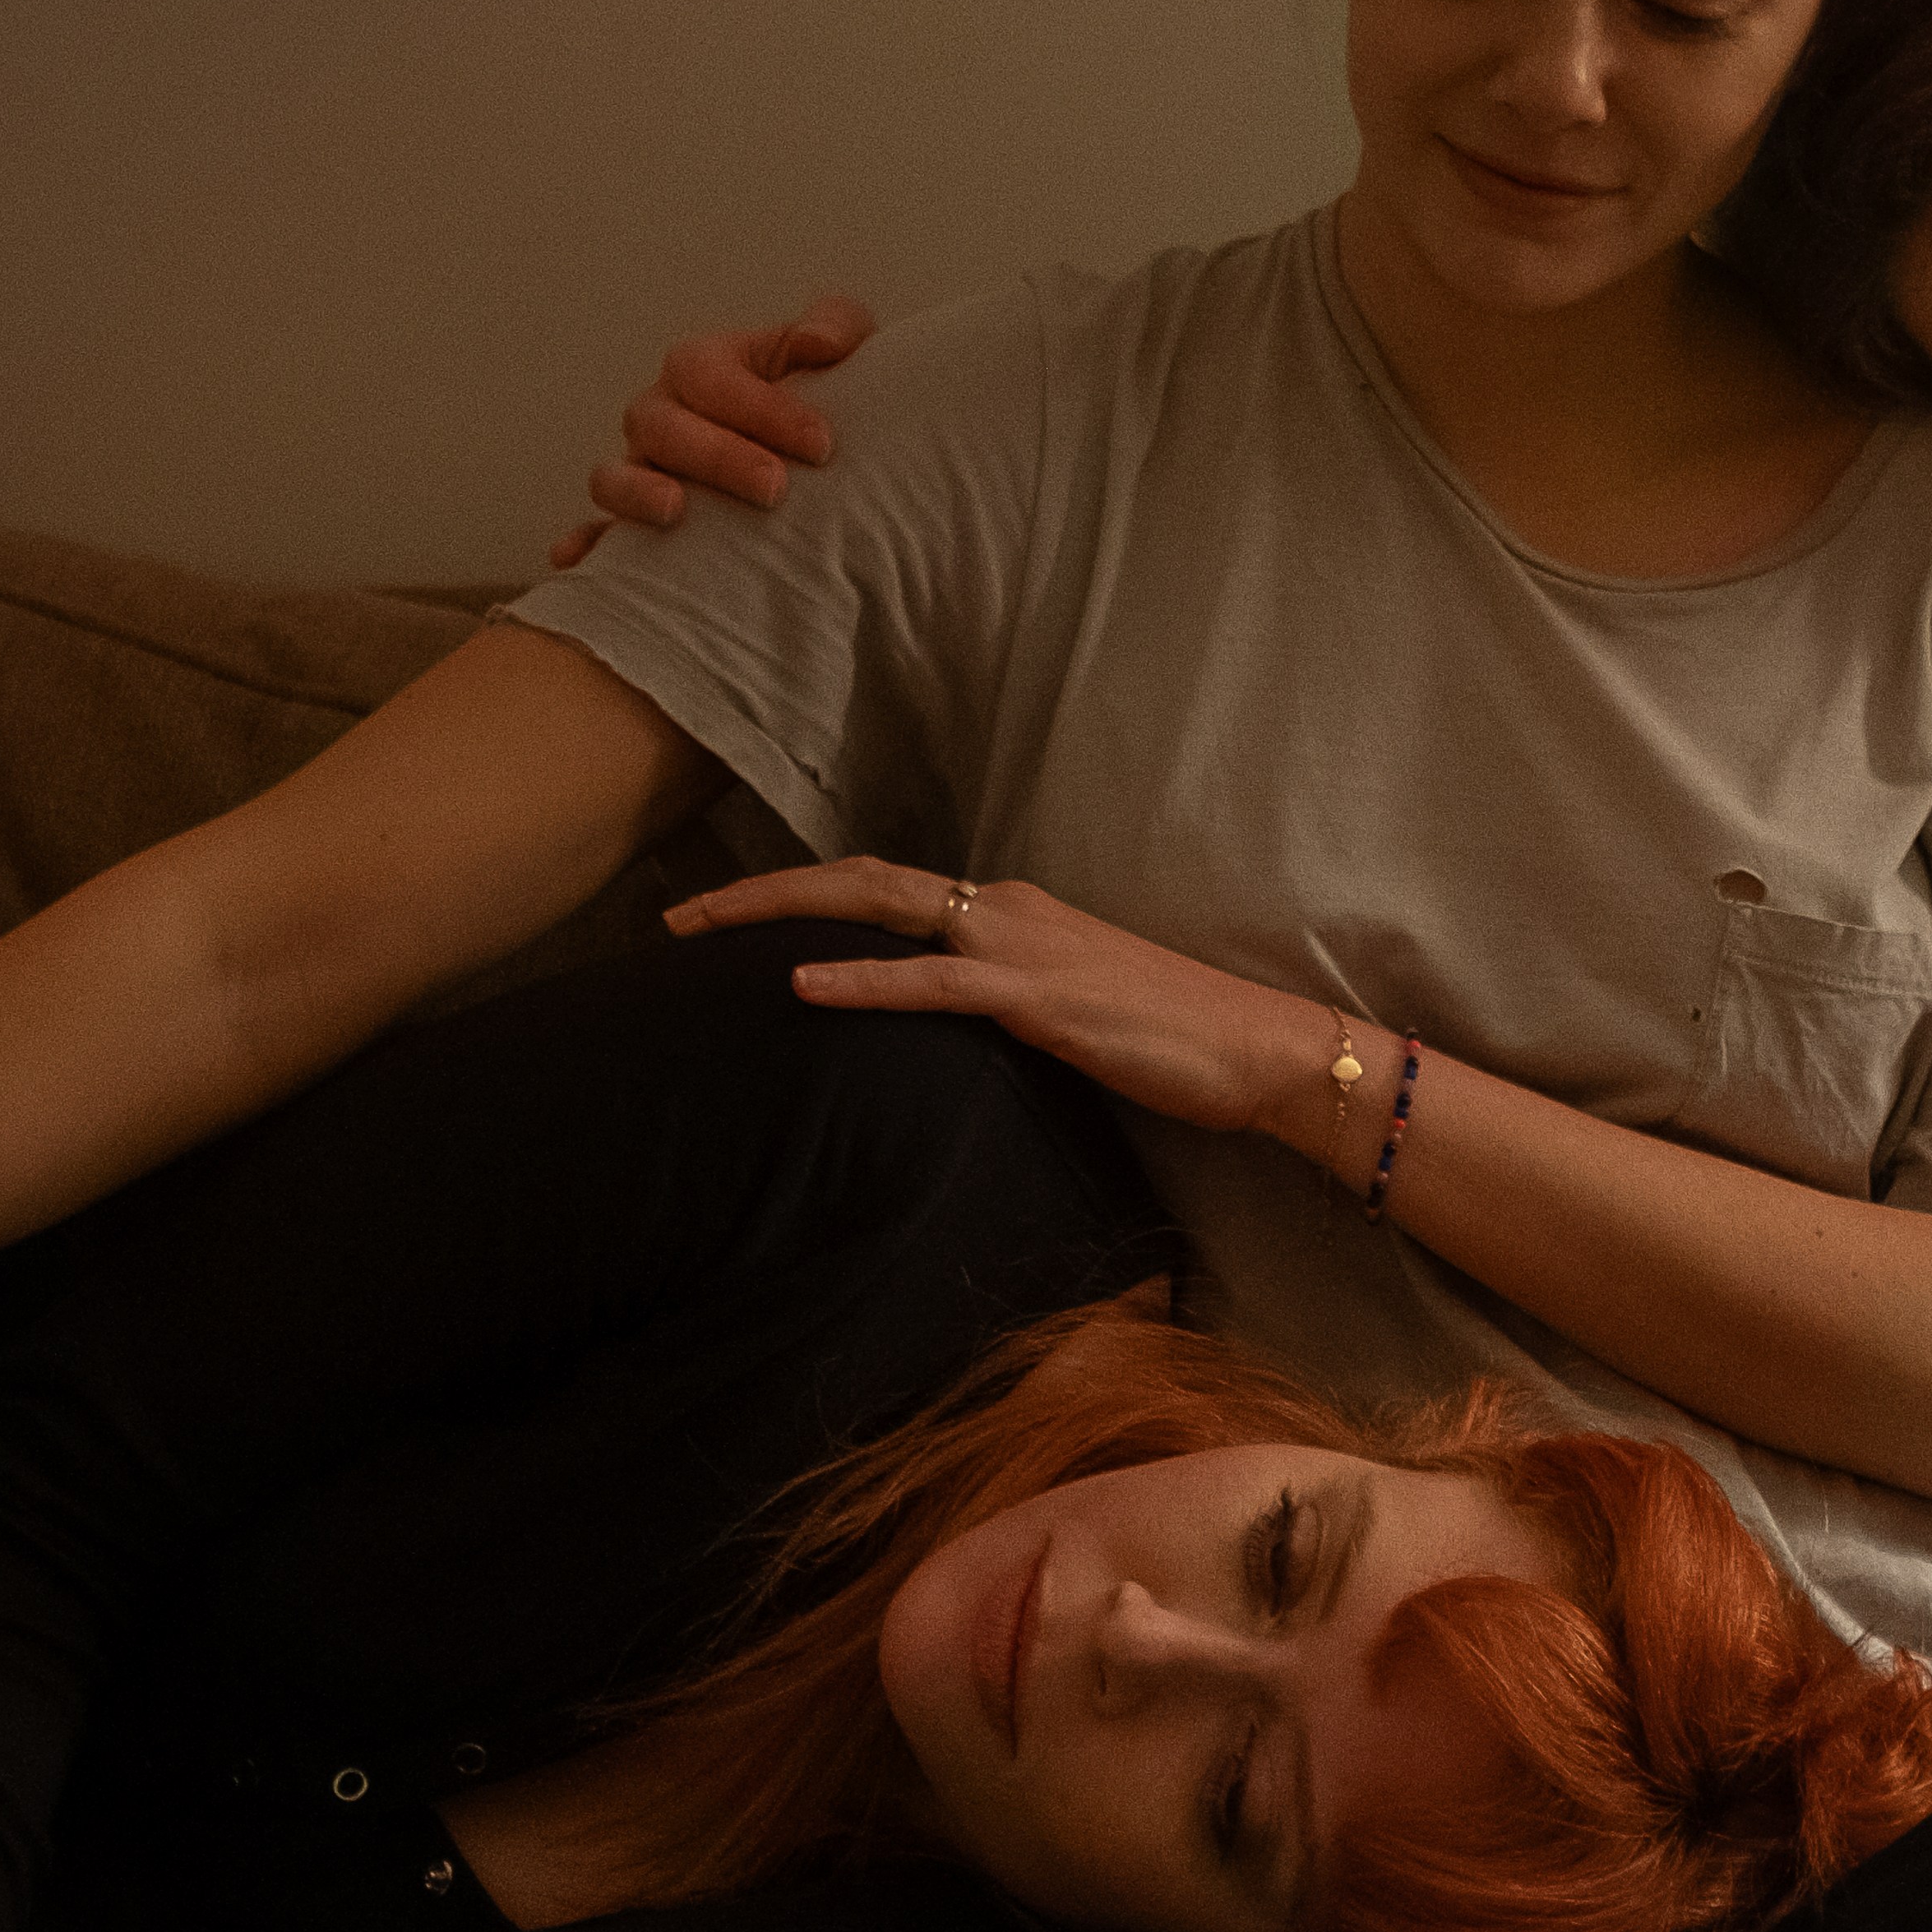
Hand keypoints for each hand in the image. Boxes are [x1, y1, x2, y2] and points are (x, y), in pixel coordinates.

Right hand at [546, 297, 875, 567]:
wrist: (818, 461)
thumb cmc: (827, 398)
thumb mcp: (842, 350)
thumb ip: (837, 325)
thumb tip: (817, 344)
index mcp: (701, 367)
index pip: (710, 376)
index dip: (761, 408)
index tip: (822, 445)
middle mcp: (660, 416)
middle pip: (661, 427)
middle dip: (717, 457)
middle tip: (776, 488)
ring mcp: (639, 471)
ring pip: (612, 476)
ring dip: (637, 492)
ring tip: (677, 512)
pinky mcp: (633, 525)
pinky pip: (595, 536)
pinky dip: (584, 545)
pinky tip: (578, 561)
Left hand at [664, 859, 1317, 1143]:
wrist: (1256, 1050)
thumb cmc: (1171, 1040)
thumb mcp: (1066, 1013)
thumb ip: (998, 1006)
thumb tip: (939, 1030)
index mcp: (1005, 913)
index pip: (884, 889)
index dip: (798, 897)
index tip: (725, 921)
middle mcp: (1002, 909)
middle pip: (858, 881)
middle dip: (759, 894)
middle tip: (674, 921)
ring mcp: (1020, 946)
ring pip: (878, 909)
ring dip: (780, 917)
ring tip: (699, 935)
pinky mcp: (1039, 998)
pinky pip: (933, 983)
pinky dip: (861, 981)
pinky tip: (800, 987)